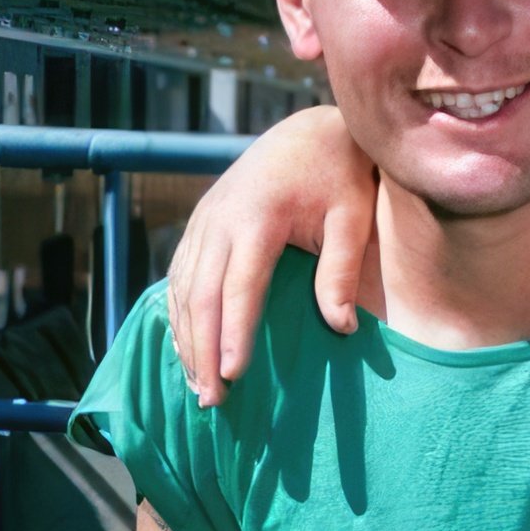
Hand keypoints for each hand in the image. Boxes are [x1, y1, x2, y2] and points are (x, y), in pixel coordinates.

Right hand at [167, 106, 379, 405]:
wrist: (308, 129)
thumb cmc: (339, 173)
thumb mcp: (351, 216)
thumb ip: (342, 269)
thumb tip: (342, 328)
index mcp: (257, 216)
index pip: (240, 285)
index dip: (233, 332)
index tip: (233, 374)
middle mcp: (219, 219)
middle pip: (200, 294)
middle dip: (202, 350)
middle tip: (212, 401)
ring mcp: (203, 220)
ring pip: (182, 288)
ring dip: (185, 340)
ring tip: (198, 388)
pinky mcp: (199, 224)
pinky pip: (179, 275)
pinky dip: (179, 315)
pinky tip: (187, 349)